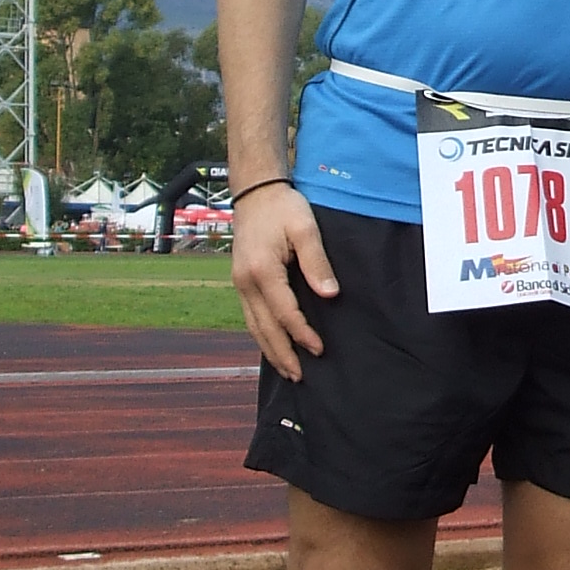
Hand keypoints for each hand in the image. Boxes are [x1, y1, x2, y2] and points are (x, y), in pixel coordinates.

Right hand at [231, 184, 338, 377]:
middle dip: (282, 354)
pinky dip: (261, 334)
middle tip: (299, 376)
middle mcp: (245, 281)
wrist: (255, 192)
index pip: (284, 312)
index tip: (319, 349)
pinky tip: (272, 345)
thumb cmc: (283, 207)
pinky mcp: (241, 281)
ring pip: (253, 325)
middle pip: (264, 328)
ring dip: (270, 349)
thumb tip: (330, 294)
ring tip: (287, 370)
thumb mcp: (305, 228)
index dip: (302, 334)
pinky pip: (250, 315)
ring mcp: (239, 283)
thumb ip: (317, 262)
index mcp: (262, 270)